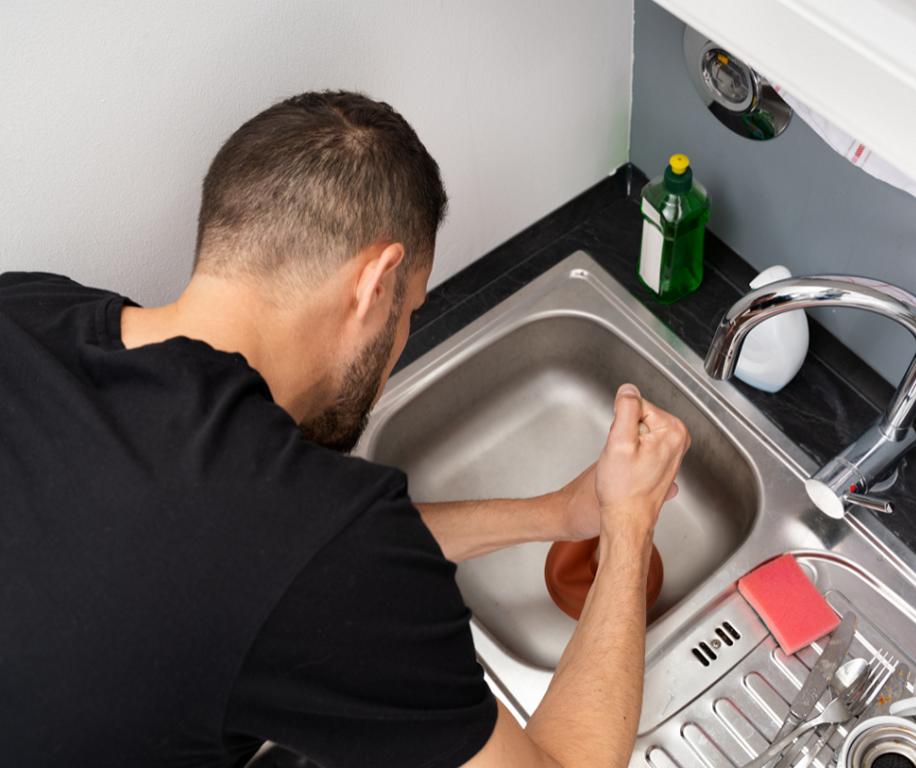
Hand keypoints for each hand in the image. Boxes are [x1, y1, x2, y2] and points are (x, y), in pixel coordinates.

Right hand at [555, 387, 682, 540]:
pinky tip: (629, 471)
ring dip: (626, 445)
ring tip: (625, 464)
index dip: (621, 423)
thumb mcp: (618, 442)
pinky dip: (630, 454)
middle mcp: (679, 439)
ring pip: (638, 431)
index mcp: (673, 431)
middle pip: (639, 417)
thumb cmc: (623, 489)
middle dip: (624, 433)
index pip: (636, 405)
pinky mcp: (663, 460)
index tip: (622, 445)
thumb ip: (626, 409)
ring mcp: (672, 451)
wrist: (626, 519)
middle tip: (622, 456)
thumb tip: (628, 389)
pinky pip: (640, 445)